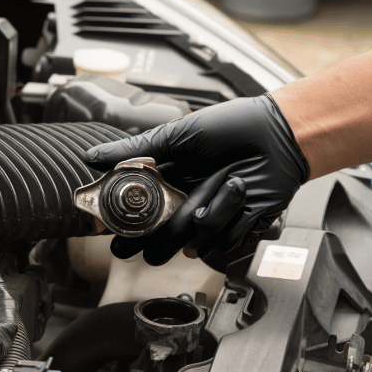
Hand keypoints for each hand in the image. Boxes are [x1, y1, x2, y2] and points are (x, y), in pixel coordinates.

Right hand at [84, 94, 309, 265]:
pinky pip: (224, 243)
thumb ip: (135, 150)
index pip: (134, 218)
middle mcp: (183, 207)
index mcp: (165, 186)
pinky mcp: (234, 232)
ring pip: (192, 243)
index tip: (113, 234)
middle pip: (157, 243)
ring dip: (212, 213)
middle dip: (159, 240)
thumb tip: (92, 157)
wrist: (279, 136)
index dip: (123, 229)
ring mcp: (208, 222)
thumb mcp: (179, 134)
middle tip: (166, 224)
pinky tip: (245, 195)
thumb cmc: (233, 128)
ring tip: (230, 181)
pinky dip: (235, 219)